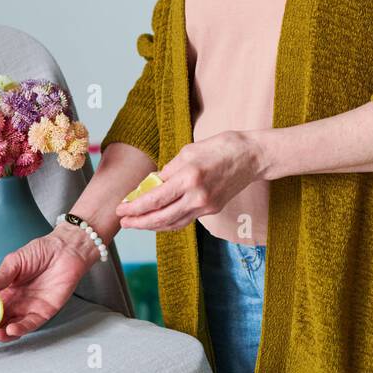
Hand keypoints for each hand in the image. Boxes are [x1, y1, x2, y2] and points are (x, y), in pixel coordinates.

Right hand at [0, 224, 97, 349]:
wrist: (65, 249)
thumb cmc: (40, 252)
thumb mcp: (14, 261)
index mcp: (3, 291)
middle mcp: (14, 303)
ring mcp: (28, 309)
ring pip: (10, 328)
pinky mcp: (44, 312)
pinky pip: (30, 324)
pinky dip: (20, 329)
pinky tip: (9, 330)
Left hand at [115, 130, 265, 231]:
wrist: (251, 156)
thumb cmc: (220, 147)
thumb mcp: (189, 151)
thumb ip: (169, 170)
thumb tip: (151, 185)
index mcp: (189, 177)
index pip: (155, 199)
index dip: (134, 207)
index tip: (120, 208)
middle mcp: (197, 196)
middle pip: (161, 217)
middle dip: (139, 222)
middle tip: (123, 221)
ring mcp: (206, 206)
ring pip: (173, 223)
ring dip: (152, 226)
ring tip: (136, 223)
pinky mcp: (212, 209)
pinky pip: (185, 220)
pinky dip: (169, 222)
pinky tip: (158, 220)